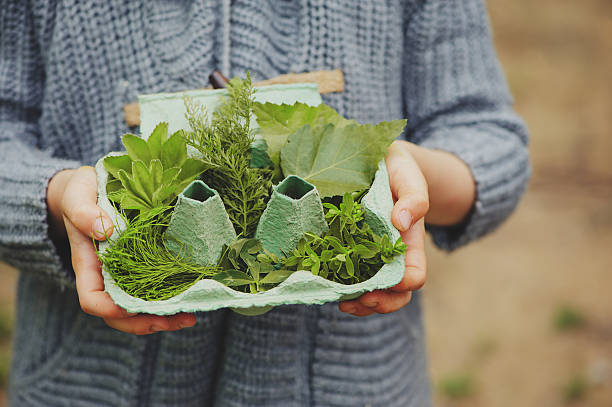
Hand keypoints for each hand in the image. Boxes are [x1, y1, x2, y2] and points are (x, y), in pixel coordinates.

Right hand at [47, 166, 195, 333]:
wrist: (90, 187)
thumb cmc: (81, 192)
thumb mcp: (78, 195)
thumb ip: (83, 212)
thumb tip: (104, 231)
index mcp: (88, 265)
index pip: (92, 299)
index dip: (110, 310)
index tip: (131, 309)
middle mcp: (107, 275)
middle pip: (120, 314)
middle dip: (146, 323)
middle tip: (179, 320)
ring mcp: (125, 273)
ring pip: (139, 308)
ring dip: (163, 316)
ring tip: (189, 318)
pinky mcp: (143, 265)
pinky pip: (154, 288)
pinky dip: (170, 298)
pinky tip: (190, 296)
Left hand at [339, 141, 427, 315]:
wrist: (380, 165)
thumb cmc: (398, 170)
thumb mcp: (408, 176)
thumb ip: (413, 196)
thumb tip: (401, 221)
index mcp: (410, 242)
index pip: (414, 273)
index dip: (405, 282)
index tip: (392, 281)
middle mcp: (390, 255)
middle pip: (394, 292)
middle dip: (381, 302)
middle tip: (363, 300)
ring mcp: (369, 256)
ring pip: (371, 291)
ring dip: (360, 303)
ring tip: (343, 302)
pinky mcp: (347, 251)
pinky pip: (348, 277)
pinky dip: (341, 288)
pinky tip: (329, 288)